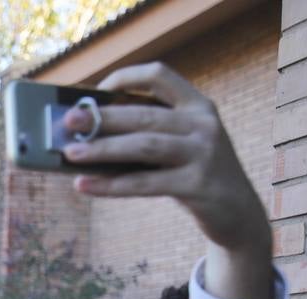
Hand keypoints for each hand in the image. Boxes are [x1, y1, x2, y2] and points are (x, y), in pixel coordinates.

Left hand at [61, 63, 271, 298]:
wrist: (238, 213)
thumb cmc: (195, 174)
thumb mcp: (180, 146)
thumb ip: (148, 135)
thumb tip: (87, 135)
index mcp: (198, 106)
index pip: (160, 76)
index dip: (126, 77)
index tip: (96, 89)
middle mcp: (203, 124)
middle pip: (145, 115)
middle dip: (103, 117)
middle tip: (69, 121)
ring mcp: (203, 154)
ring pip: (144, 147)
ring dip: (103, 150)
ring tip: (70, 155)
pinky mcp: (197, 185)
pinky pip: (145, 184)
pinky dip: (110, 185)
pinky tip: (85, 185)